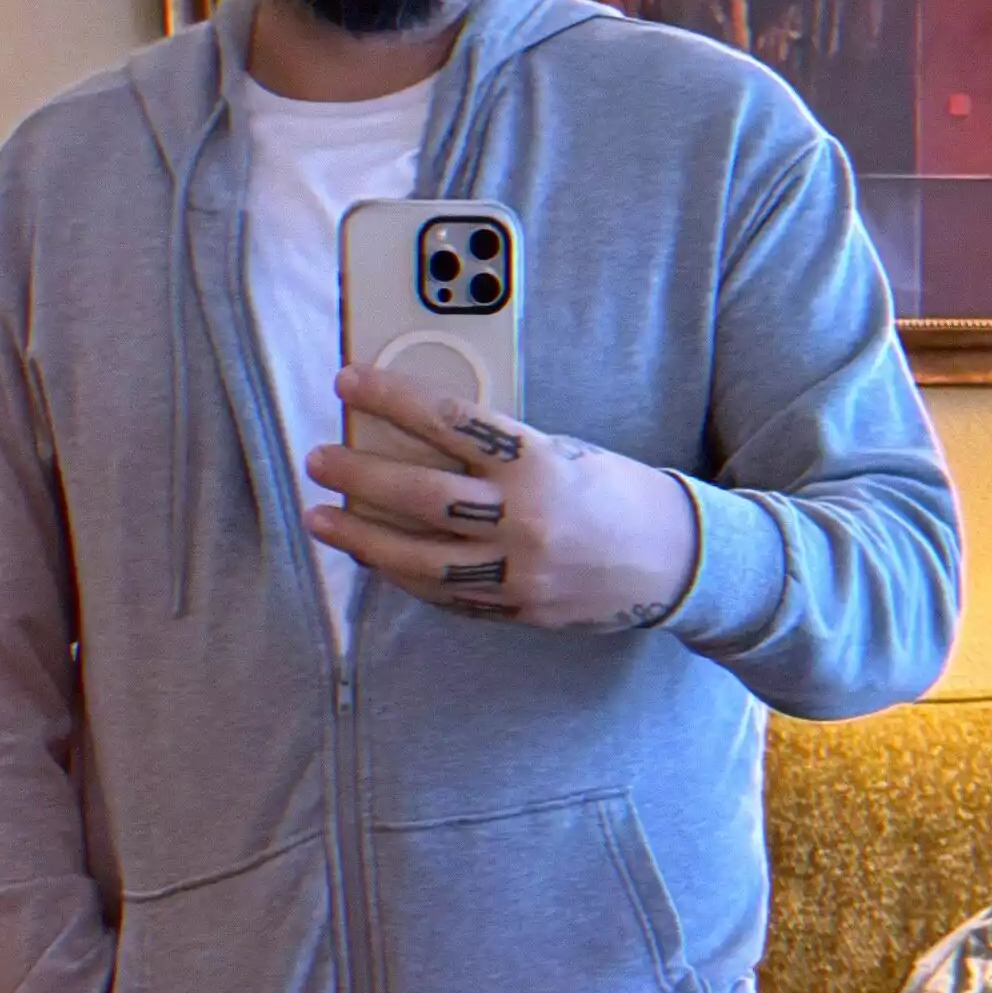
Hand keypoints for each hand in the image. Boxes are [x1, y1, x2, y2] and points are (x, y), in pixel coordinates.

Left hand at [302, 365, 698, 630]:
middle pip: (420, 493)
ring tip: (319, 517)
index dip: (391, 397)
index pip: (448, 420)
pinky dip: (401, 574)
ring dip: (361, 537)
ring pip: (419, 557)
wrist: (673, 560)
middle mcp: (524, 519)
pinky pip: (443, 594)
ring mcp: (518, 573)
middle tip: (318, 457)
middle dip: (359, 473)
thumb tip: (419, 433)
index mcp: (537, 462)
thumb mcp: (560, 449)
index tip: (349, 381)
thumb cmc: (613, 489)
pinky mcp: (516, 610)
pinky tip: (370, 557)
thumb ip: (497, 449)